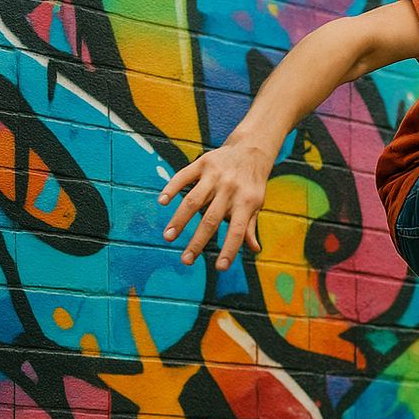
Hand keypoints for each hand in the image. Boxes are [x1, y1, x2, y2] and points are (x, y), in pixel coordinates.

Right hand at [157, 139, 276, 269]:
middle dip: (197, 242)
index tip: (220, 268)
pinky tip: (162, 201)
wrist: (252, 150)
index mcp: (247, 202)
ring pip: (193, 201)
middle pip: (210, 220)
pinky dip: (172, 188)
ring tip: (168, 237)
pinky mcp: (203, 163)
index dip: (229, 249)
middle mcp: (230, 189)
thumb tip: (254, 249)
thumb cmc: (252, 184)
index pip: (237, 231)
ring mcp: (215, 175)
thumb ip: (249, 225)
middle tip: (186, 261)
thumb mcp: (256, 204)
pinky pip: (184, 176)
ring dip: (179, 220)